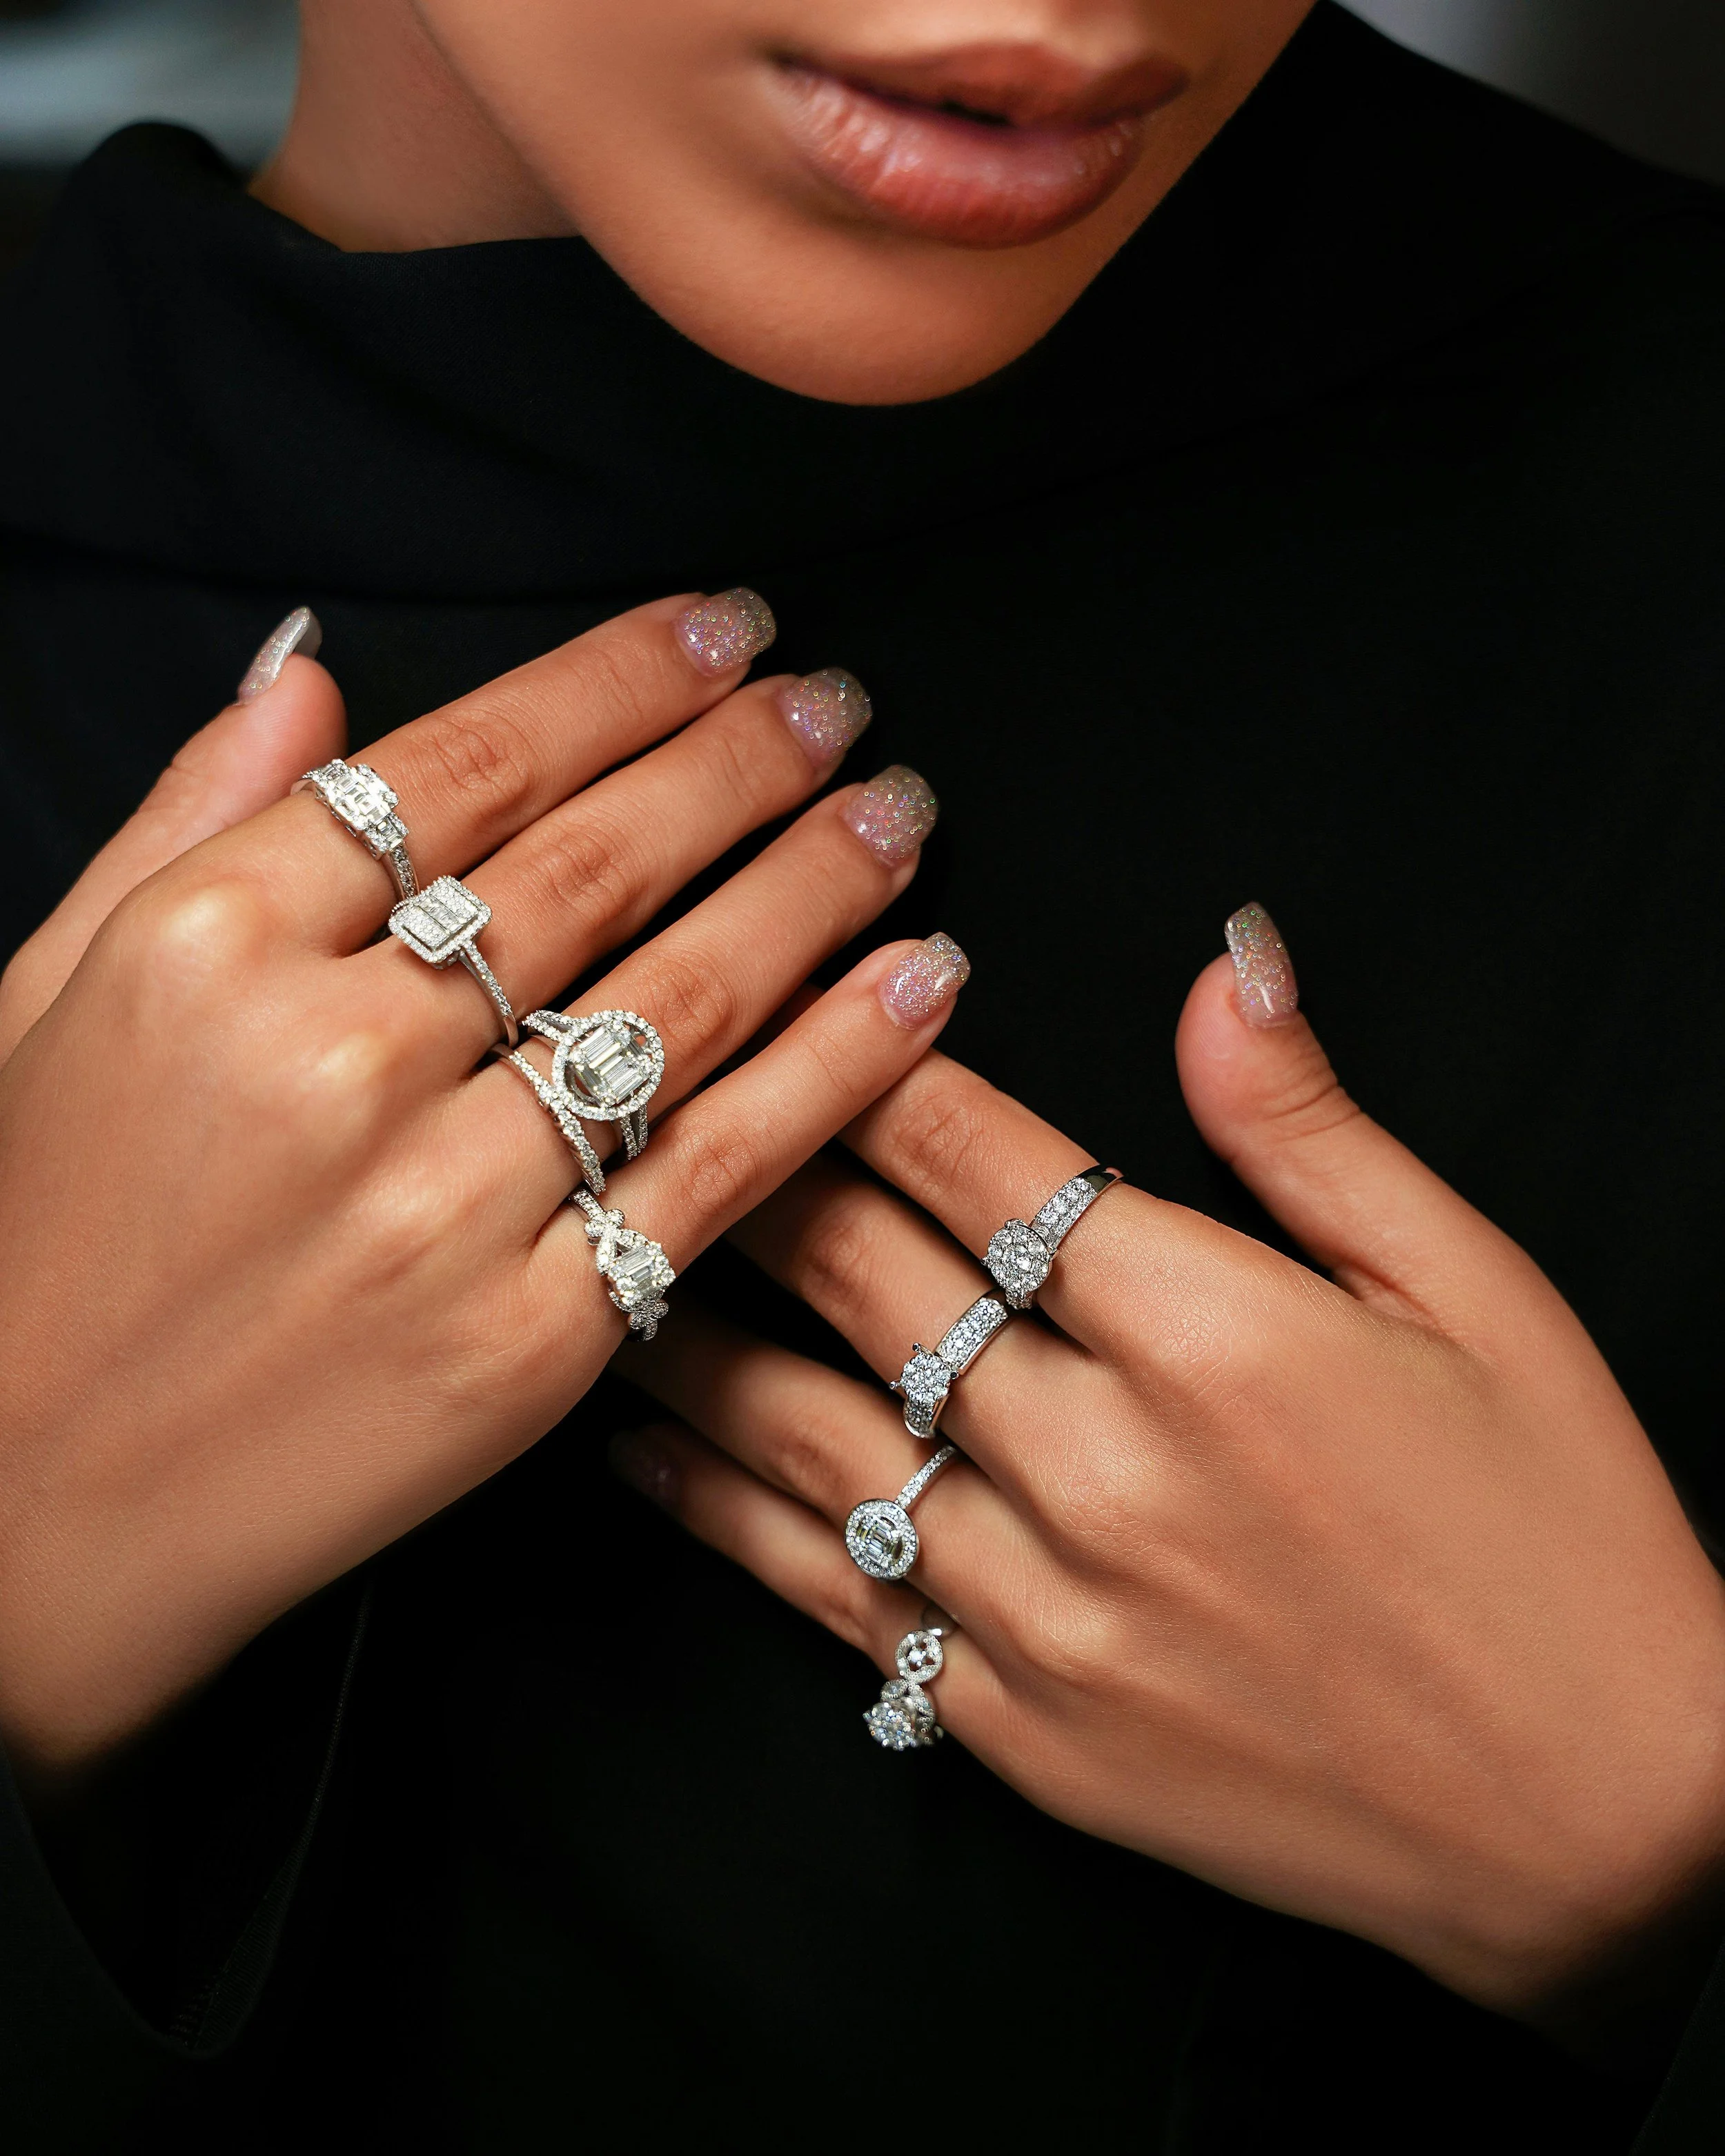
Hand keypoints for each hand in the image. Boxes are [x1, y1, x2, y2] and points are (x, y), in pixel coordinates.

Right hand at [0, 593, 964, 1779]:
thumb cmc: (38, 1231)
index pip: (468, 762)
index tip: (725, 628)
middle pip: (597, 864)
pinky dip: (837, 1066)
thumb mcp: (58, 983)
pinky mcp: (527, 1340)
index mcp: (213, 942)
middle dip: (744, 760)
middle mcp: (336, 1058)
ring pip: (681, 1000)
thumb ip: (196, 809)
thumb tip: (321, 667)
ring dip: (816, 886)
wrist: (29, 1513)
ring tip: (897, 813)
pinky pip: (717, 1171)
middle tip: (839, 700)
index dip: (622, 679)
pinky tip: (922, 981)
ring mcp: (441, 1207)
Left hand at [614, 908, 1724, 2028]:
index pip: (976, 1154)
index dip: (866, 1057)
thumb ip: (1312, 1126)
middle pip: (866, 1272)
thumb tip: (1222, 964)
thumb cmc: (1551, 1535)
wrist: (1598, 1820)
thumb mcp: (1474, 1291)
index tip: (789, 991)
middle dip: (750, 1160)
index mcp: (1211, 1330)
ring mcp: (1048, 1609)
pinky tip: (644, 1454)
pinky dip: (726, 1517)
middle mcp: (1102, 1464)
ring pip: (807, 1429)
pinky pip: (833, 1599)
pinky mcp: (1024, 1730)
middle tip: (640, 1090)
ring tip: (586, 1243)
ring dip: (687, 1326)